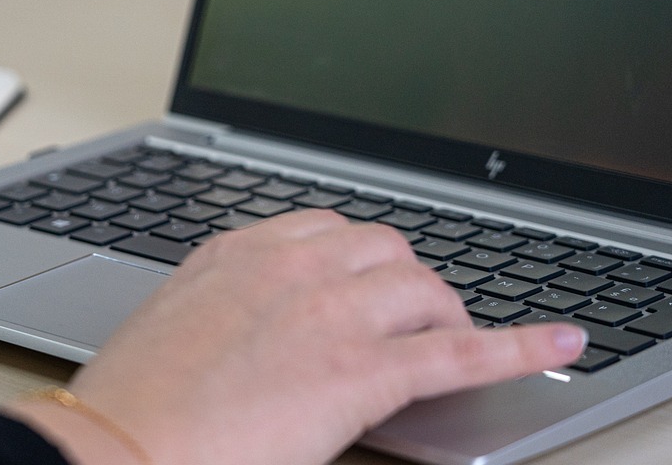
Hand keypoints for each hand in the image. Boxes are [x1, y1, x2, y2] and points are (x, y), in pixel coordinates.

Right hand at [11, 209, 585, 464]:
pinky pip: (460, 352)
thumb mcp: (175, 331)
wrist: (112, 450)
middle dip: (406, 284)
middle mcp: (289, 268)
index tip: (374, 277)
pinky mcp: (360, 371)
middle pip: (384, 249)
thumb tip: (253, 331)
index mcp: (238, 253)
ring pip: (423, 288)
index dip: (363, 260)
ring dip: (444, 315)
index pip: (328, 229)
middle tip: (409, 322)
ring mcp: (329, 314)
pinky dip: (520, 348)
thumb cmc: (131, 407)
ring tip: (447, 346)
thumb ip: (224, 310)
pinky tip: (559, 345)